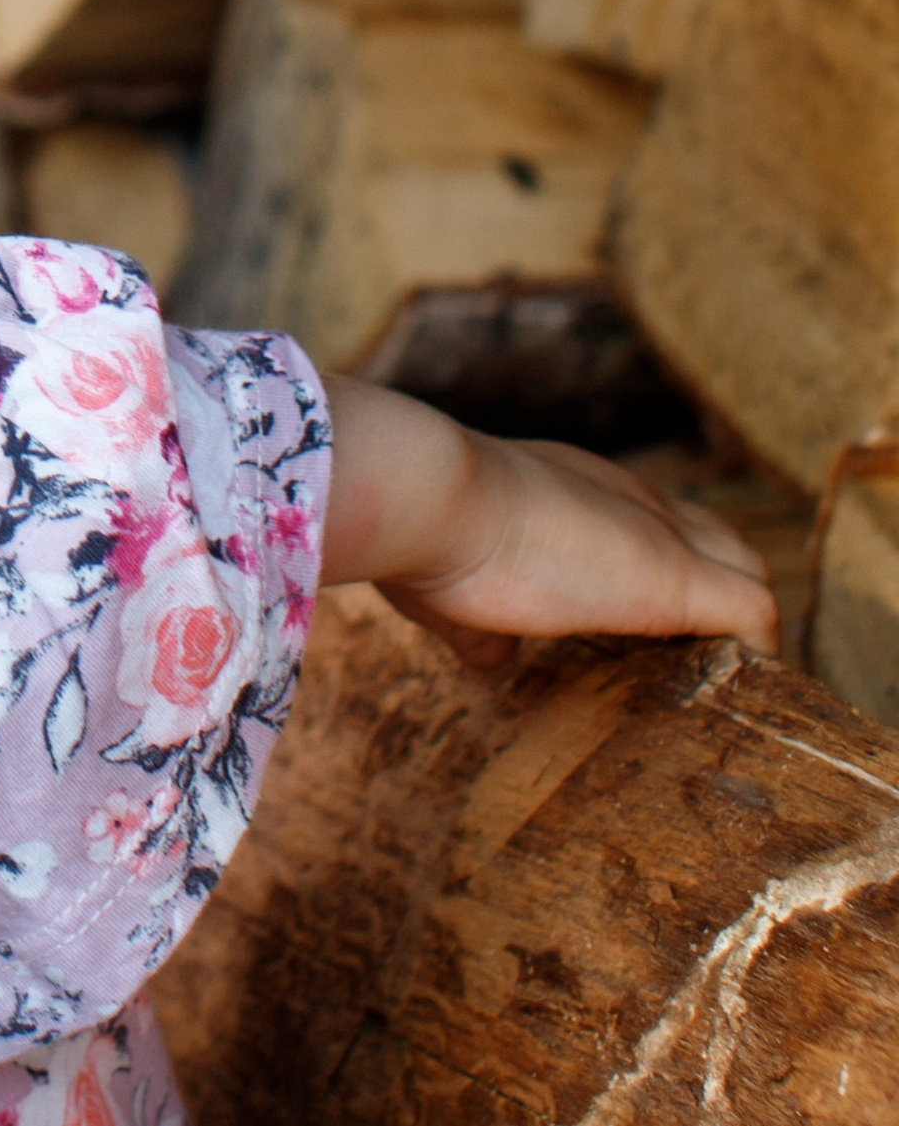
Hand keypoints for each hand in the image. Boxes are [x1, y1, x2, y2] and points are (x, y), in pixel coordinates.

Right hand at [321, 377, 778, 666]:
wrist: (436, 500)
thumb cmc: (427, 539)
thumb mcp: (452, 589)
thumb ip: (482, 623)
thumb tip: (493, 659)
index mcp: (571, 490)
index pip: (644, 524)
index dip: (651, 571)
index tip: (639, 631)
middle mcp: (625, 500)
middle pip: (711, 539)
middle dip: (711, 595)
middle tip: (690, 663)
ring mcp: (659, 538)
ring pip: (744, 569)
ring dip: (737, 628)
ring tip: (723, 685)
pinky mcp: (680, 581)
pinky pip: (756, 611)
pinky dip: (756, 654)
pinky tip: (740, 693)